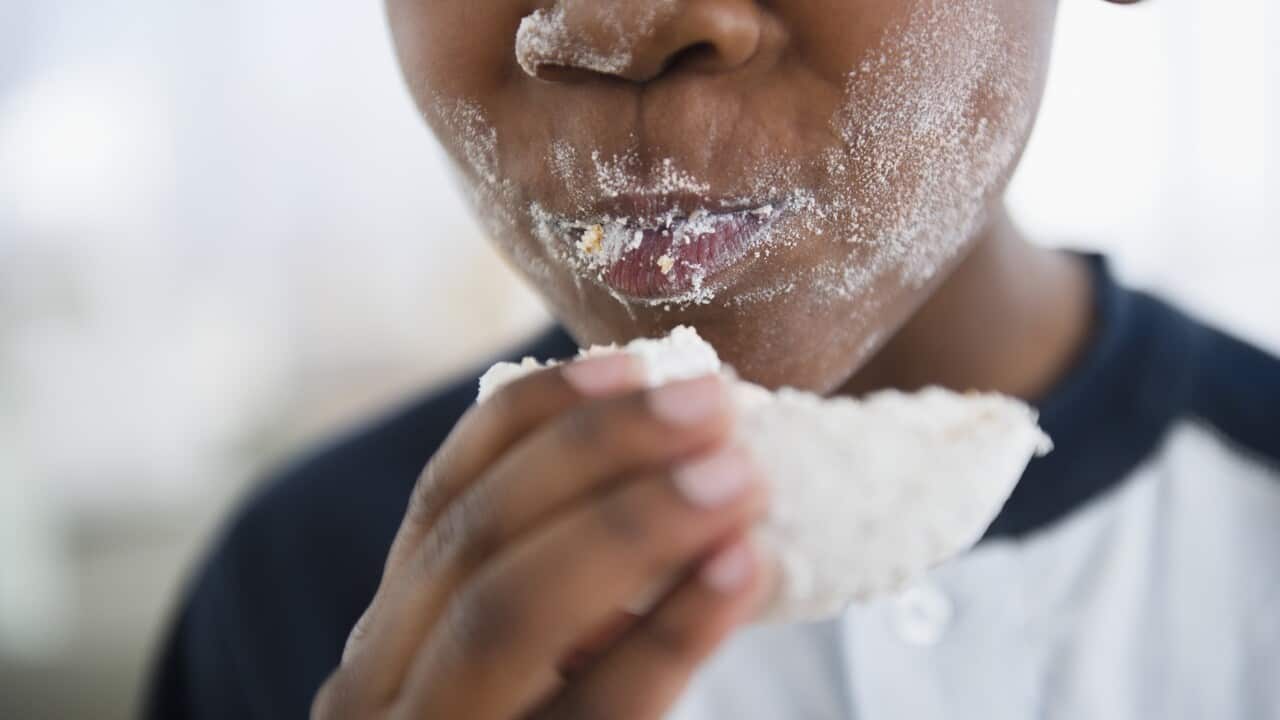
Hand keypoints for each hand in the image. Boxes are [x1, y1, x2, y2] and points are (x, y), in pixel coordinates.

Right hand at [312, 353, 770, 718]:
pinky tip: (739, 572)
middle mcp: (380, 691)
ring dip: (631, 527)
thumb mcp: (525, 674)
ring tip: (739, 478)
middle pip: (475, 539)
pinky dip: (665, 635)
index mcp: (394, 637)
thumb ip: (564, 592)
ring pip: (507, 616)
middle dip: (599, 457)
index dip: (541, 420)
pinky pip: (590, 715)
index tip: (640, 363)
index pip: (448, 497)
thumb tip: (681, 461)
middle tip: (716, 408)